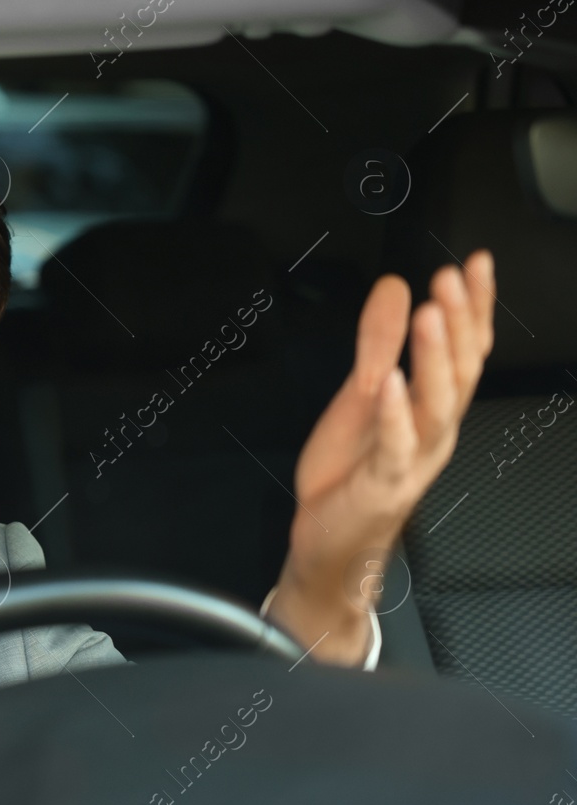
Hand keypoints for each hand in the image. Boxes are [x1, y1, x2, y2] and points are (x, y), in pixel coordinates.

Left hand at [268, 250, 494, 664]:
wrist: (329, 541)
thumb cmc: (350, 472)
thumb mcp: (359, 393)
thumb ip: (377, 341)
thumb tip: (395, 286)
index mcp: (431, 407)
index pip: (463, 349)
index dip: (473, 306)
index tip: (474, 263)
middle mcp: (433, 430)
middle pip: (458, 370)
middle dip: (459, 322)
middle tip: (452, 278)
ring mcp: (413, 457)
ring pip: (437, 404)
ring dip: (434, 357)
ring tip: (431, 315)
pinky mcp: (384, 482)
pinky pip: (395, 446)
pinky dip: (394, 413)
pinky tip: (390, 382)